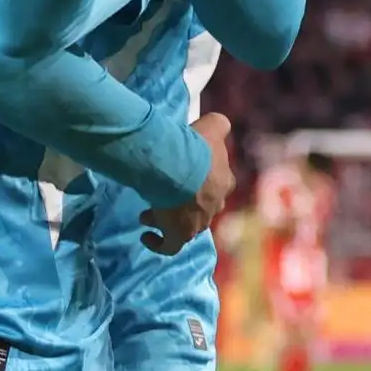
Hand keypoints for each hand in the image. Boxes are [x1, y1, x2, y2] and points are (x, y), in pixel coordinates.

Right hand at [139, 112, 235, 255]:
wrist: (178, 168)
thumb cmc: (195, 148)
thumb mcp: (212, 126)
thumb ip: (218, 124)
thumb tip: (220, 125)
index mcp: (224, 182)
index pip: (217, 184)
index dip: (203, 180)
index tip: (186, 175)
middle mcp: (215, 206)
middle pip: (202, 206)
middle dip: (185, 202)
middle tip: (166, 196)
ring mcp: (198, 223)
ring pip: (186, 225)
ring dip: (168, 219)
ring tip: (149, 213)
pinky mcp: (180, 234)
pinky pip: (170, 246)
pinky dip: (159, 243)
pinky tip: (146, 236)